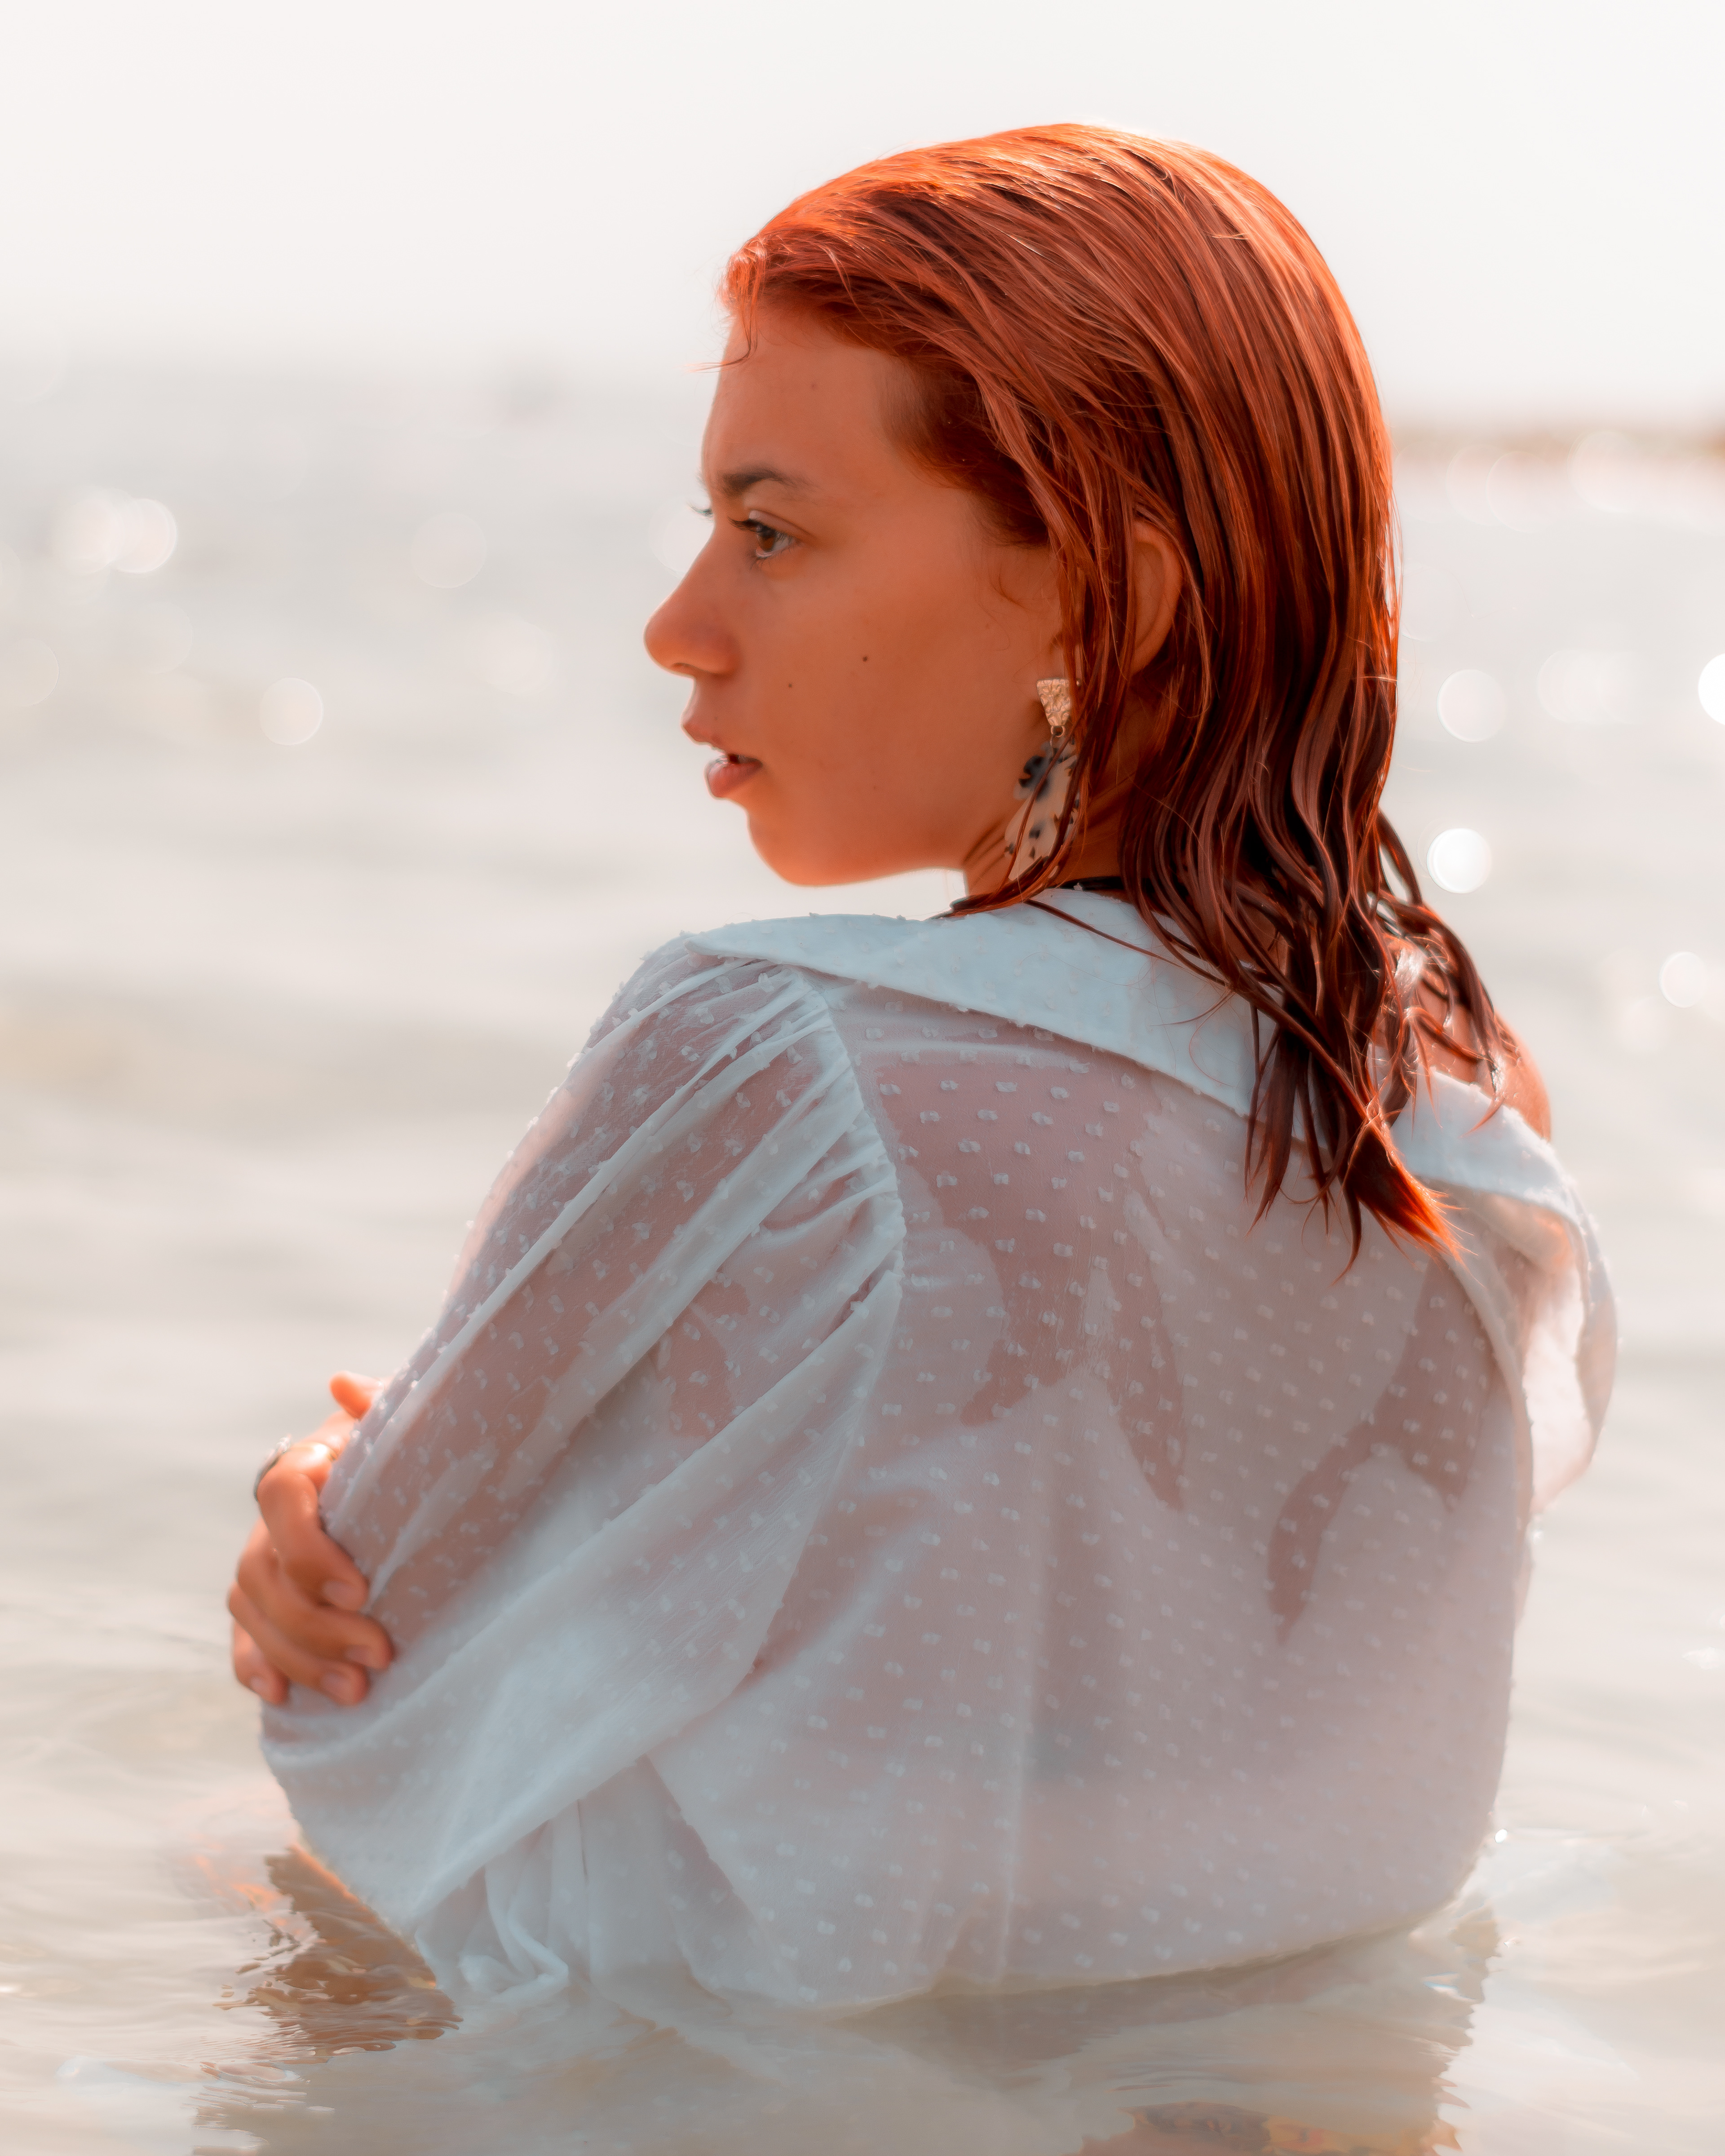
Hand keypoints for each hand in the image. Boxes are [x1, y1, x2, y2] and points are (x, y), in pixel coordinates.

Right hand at [228, 1371, 393, 1707]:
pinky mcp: (272, 1602)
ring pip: (253, 1611)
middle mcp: (274, 1515)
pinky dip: (257, 1666)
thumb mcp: (411, 1419)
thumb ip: (384, 1403)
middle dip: (315, 1623)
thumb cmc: (415, 1445)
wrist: (414, 1477)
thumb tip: (345, 1384)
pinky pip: (244, 1637)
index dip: (308, 1549)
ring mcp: (267, 1560)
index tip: (360, 1590)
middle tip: (378, 1654)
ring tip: (356, 1691)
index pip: (281, 1499)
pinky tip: (283, 1698)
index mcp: (308, 1464)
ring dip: (297, 1657)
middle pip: (263, 1571)